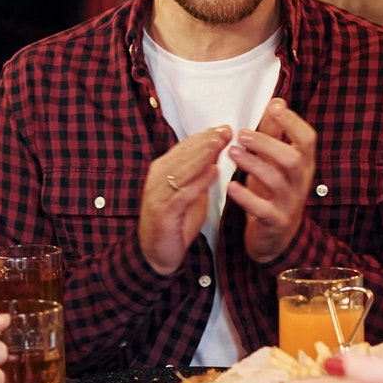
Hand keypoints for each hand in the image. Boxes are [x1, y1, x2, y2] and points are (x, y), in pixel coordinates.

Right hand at [139, 126, 229, 274]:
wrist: (156, 253)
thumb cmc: (175, 223)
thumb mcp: (190, 195)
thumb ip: (199, 177)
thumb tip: (215, 159)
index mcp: (162, 171)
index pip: (184, 148)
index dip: (204, 137)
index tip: (225, 128)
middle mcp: (157, 179)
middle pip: (183, 154)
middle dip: (206, 142)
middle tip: (226, 131)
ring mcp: (159, 195)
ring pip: (183, 170)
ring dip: (203, 156)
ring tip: (220, 144)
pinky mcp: (164, 212)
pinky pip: (183, 193)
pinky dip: (199, 182)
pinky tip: (213, 172)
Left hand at [227, 98, 316, 263]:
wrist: (276, 238)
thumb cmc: (273, 193)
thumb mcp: (275, 162)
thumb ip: (275, 134)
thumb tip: (277, 102)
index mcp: (303, 165)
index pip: (308, 139)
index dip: (293, 122)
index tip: (274, 107)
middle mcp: (300, 183)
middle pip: (293, 158)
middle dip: (268, 143)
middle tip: (242, 134)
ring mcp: (289, 203)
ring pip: (277, 181)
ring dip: (253, 164)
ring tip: (231, 153)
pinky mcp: (275, 222)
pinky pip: (262, 209)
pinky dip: (246, 197)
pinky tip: (230, 187)